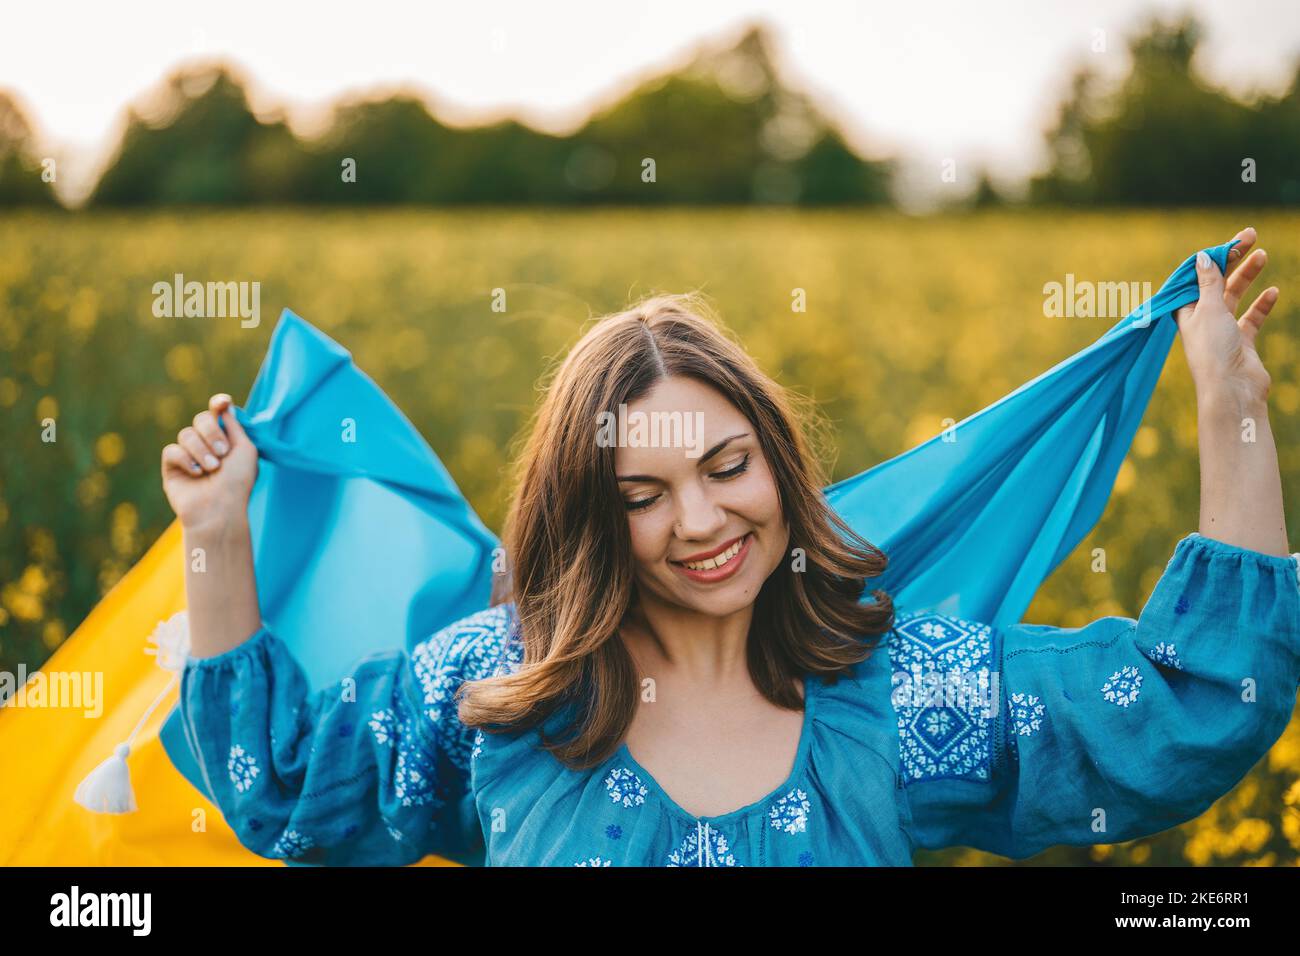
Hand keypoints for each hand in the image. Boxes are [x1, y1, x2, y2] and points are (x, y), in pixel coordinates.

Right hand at [161, 393, 258, 531]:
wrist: (220, 509)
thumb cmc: (238, 482)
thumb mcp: (246, 450)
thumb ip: (235, 426)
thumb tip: (225, 406)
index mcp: (226, 440)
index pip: (218, 414)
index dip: (218, 404)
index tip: (222, 403)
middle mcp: (206, 445)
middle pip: (201, 419)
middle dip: (212, 432)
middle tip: (223, 452)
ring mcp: (188, 455)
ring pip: (186, 434)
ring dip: (201, 450)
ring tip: (212, 468)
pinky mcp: (172, 467)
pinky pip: (172, 450)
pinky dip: (185, 460)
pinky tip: (196, 474)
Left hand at [1174, 226, 1279, 408]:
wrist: (1232, 389)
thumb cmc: (1214, 349)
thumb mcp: (1209, 309)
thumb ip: (1209, 283)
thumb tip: (1202, 257)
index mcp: (1184, 311)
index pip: (1196, 277)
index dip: (1212, 257)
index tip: (1230, 241)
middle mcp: (1200, 319)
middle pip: (1216, 282)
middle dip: (1233, 259)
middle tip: (1251, 236)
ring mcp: (1221, 331)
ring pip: (1234, 296)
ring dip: (1248, 276)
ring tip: (1263, 255)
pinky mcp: (1240, 342)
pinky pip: (1251, 318)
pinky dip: (1261, 305)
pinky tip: (1273, 292)